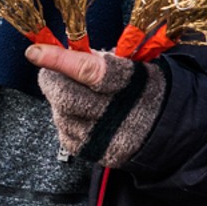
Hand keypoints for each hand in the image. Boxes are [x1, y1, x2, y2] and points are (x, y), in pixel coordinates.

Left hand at [25, 44, 166, 166]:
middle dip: (50, 80)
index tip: (35, 52)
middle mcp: (118, 113)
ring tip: (72, 92)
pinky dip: (65, 120)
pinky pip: (65, 135)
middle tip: (49, 70)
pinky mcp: (99, 154)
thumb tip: (67, 52)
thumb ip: (100, 60)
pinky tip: (77, 113)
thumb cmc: (148, 90)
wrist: (171, 130)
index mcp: (129, 83)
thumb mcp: (134, 65)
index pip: (88, 70)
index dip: (58, 60)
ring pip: (61, 116)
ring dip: (57, 100)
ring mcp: (107, 137)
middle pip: (66, 97)